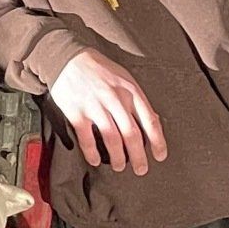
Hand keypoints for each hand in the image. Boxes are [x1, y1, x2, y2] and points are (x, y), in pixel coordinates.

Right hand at [46, 48, 167, 175]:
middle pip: (132, 134)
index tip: (160, 155)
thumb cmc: (99, 70)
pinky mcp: (77, 112)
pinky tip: (96, 160)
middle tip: (141, 169)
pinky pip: (87, 138)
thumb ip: (136, 99)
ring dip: (118, 157)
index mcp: (130, 91)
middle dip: (138, 156)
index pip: (149, 120)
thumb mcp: (124, 78)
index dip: (157, 141)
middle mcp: (115, 99)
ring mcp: (96, 106)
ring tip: (120, 166)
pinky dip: (92, 152)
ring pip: (112, 139)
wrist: (68, 58)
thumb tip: (151, 120)